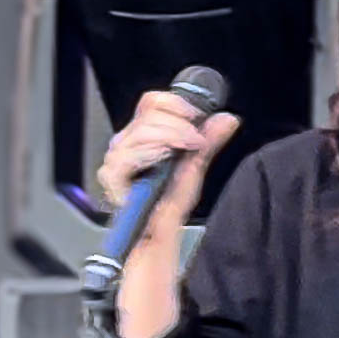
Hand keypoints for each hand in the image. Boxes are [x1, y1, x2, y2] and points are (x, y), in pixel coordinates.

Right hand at [96, 90, 241, 235]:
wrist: (157, 234)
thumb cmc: (169, 206)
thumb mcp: (195, 168)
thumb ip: (208, 141)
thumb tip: (227, 119)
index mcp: (145, 135)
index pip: (152, 103)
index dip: (175, 103)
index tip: (196, 115)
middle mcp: (127, 142)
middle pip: (148, 115)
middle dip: (178, 125)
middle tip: (195, 142)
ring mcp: (118, 157)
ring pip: (141, 130)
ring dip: (169, 137)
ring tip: (184, 151)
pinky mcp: (111, 174)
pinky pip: (129, 153)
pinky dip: (149, 154)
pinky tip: (161, 160)